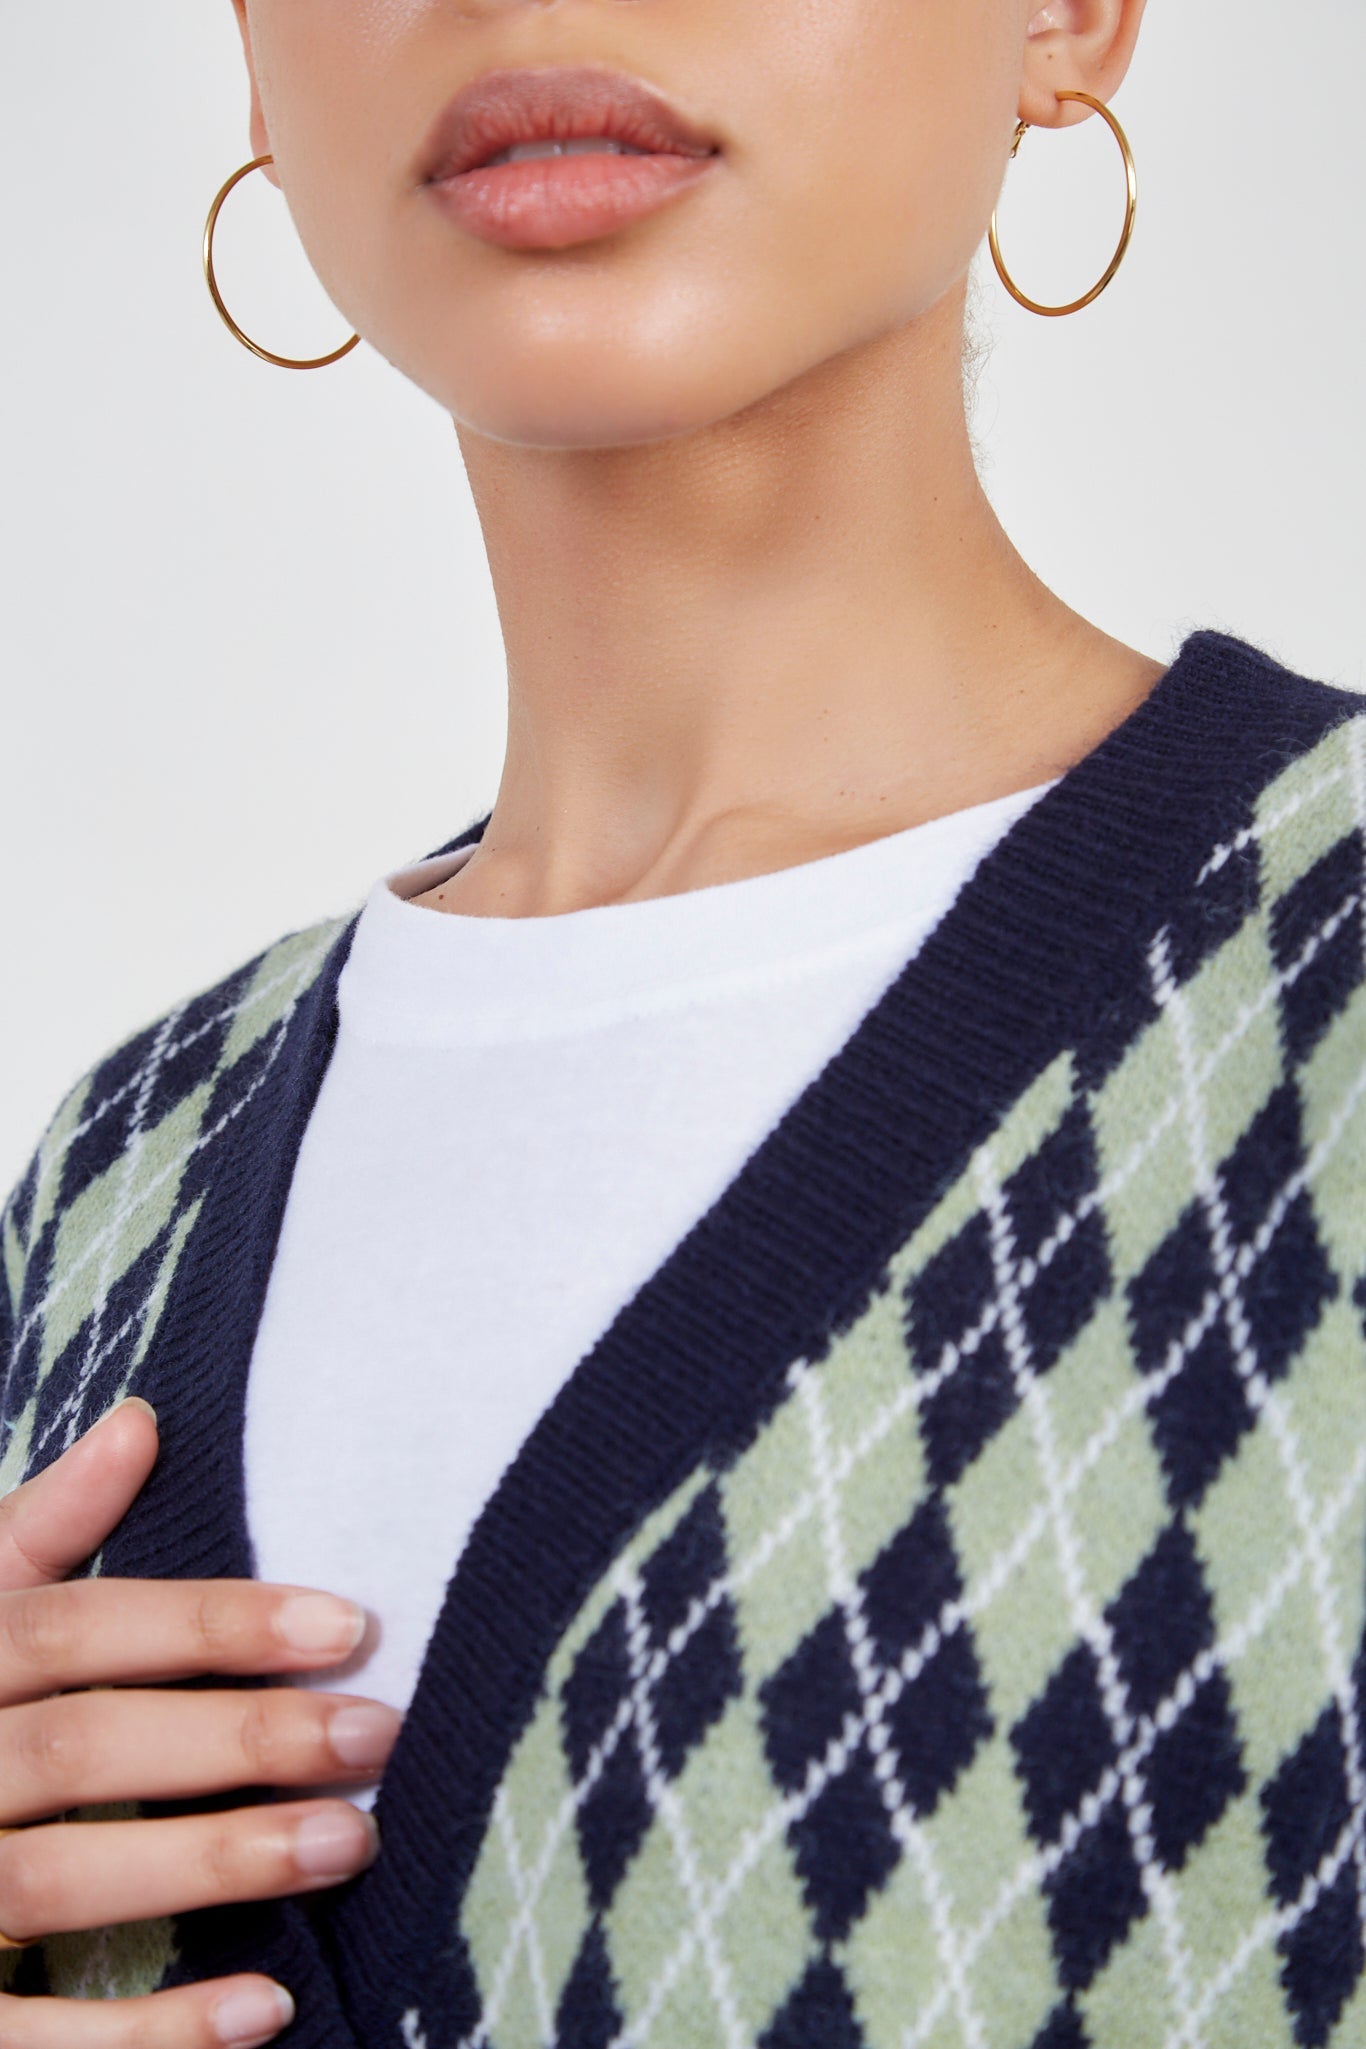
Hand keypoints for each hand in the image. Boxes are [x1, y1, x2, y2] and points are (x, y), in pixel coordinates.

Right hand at [0, 1397, 402, 2045]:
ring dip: (211, 1862)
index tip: (347, 1626)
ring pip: (59, 1877)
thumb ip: (38, 1532)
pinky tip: (262, 2011)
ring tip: (349, 1842)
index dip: (207, 1625)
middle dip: (233, 1740)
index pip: (72, 1629)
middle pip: (80, 1747)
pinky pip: (24, 2034)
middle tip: (374, 1733)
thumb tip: (140, 1422)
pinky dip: (142, 2035)